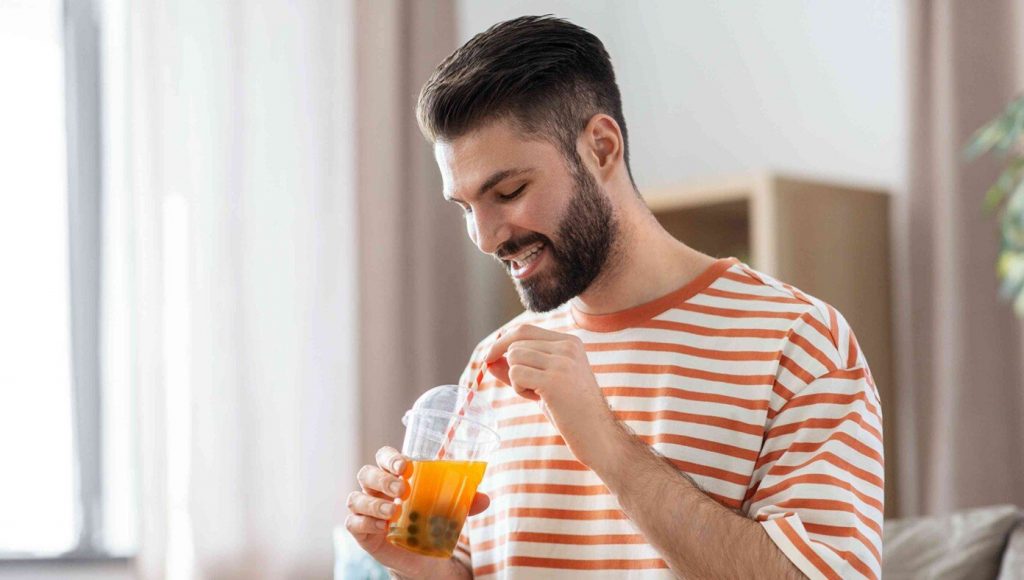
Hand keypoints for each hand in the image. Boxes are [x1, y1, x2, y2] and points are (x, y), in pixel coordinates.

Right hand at [346, 446, 490, 578]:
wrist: (423, 555)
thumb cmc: (431, 521)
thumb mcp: (450, 510)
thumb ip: (466, 503)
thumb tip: (484, 499)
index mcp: (394, 475)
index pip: (383, 457)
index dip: (390, 458)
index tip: (406, 466)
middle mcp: (376, 489)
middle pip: (366, 474)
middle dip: (382, 478)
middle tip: (403, 489)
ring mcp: (366, 510)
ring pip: (355, 498)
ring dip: (373, 503)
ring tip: (394, 511)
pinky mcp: (363, 532)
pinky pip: (352, 523)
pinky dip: (365, 522)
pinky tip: (382, 527)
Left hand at [485, 325, 622, 469]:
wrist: (597, 435)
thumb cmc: (571, 410)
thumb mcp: (544, 383)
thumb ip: (519, 368)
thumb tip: (489, 360)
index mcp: (570, 342)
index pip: (524, 330)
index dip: (502, 342)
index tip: (490, 358)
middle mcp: (567, 347)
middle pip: (515, 344)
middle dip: (513, 367)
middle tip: (532, 388)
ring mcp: (562, 362)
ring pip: (513, 358)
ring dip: (517, 380)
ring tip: (539, 394)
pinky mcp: (553, 380)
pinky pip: (516, 374)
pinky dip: (519, 389)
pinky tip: (539, 399)